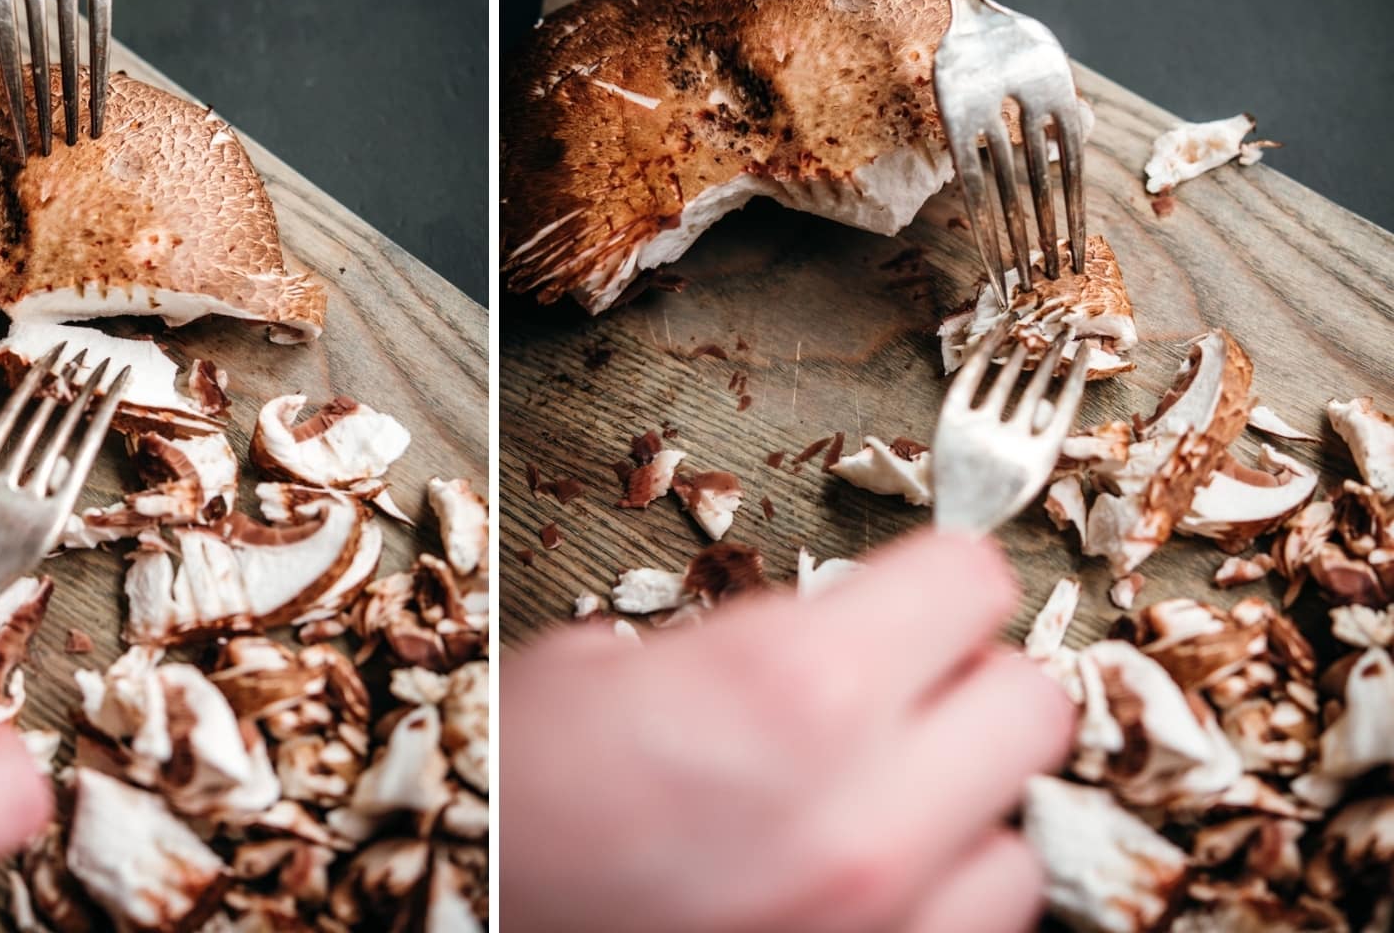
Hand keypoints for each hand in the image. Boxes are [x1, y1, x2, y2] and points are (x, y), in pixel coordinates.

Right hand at [501, 533, 1072, 932]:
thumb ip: (736, 652)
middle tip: (900, 691)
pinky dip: (933, 899)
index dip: (935, 578)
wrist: (449, 913)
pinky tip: (862, 881)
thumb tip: (808, 651)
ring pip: (1015, 838)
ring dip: (958, 808)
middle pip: (1029, 703)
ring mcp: (875, 923)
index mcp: (791, 687)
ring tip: (872, 803)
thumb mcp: (602, 670)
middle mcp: (860, 813)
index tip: (916, 593)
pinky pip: (972, 928)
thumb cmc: (496, 802)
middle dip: (965, 685)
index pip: (970, 583)